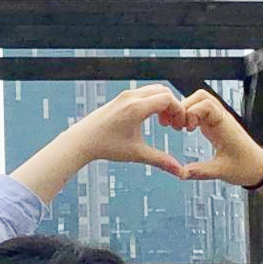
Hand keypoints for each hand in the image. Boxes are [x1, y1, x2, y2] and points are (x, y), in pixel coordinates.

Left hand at [68, 84, 187, 175]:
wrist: (82, 140)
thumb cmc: (107, 147)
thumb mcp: (137, 154)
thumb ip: (161, 160)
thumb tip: (181, 173)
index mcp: (136, 107)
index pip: (168, 99)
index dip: (179, 111)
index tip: (180, 127)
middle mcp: (131, 97)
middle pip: (163, 91)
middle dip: (173, 106)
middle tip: (174, 125)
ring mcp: (125, 95)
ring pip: (154, 91)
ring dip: (163, 104)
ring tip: (164, 124)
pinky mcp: (121, 98)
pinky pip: (144, 93)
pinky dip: (153, 102)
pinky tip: (152, 120)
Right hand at [175, 87, 262, 187]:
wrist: (258, 168)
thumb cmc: (246, 167)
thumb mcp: (221, 171)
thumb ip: (200, 171)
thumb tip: (180, 173)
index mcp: (224, 125)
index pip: (205, 103)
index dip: (191, 112)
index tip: (187, 129)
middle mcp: (221, 118)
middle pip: (200, 97)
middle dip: (184, 107)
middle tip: (177, 125)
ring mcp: (218, 120)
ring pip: (199, 102)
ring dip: (186, 110)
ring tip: (180, 126)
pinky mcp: (215, 124)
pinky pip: (200, 111)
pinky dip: (190, 116)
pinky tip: (186, 129)